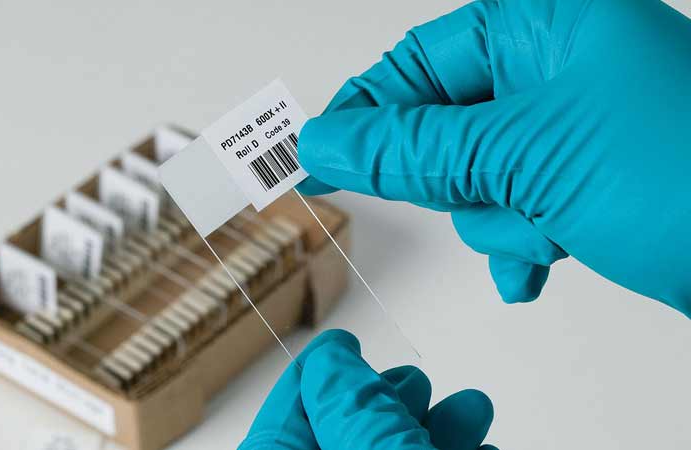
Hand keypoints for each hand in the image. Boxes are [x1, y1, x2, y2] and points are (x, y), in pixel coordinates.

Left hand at [239, 330, 498, 449]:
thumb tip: (331, 359)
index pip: (282, 426)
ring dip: (436, 429)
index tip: (340, 344)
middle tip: (413, 382)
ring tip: (471, 411)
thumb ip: (352, 408)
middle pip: (343, 437)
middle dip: (388, 401)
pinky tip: (482, 446)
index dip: (314, 377)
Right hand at [296, 0, 690, 316]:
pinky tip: (547, 259)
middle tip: (492, 188)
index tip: (319, 155)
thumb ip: (414, 148)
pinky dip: (522, 242)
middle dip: (460, 177)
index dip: (366, 112)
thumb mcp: (526, 156)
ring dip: (503, 217)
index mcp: (545, 23)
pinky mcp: (586, 182)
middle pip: (446, 124)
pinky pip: (517, 208)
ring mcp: (573, 128)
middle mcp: (558, 68)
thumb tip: (328, 141)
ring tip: (552, 222)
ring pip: (478, 178)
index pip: (419, 61)